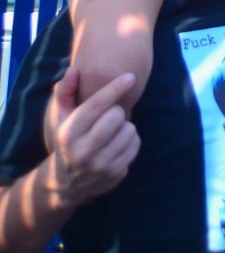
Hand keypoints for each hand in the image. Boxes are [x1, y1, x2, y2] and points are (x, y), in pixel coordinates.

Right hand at [49, 68, 139, 207]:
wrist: (67, 182)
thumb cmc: (68, 138)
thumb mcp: (61, 117)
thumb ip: (65, 92)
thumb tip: (73, 70)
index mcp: (68, 133)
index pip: (96, 105)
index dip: (115, 88)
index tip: (131, 76)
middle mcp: (83, 152)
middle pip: (117, 116)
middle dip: (117, 111)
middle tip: (110, 116)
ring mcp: (100, 166)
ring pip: (129, 130)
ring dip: (125, 126)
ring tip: (113, 130)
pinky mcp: (115, 174)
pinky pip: (135, 145)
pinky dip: (132, 139)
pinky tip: (119, 142)